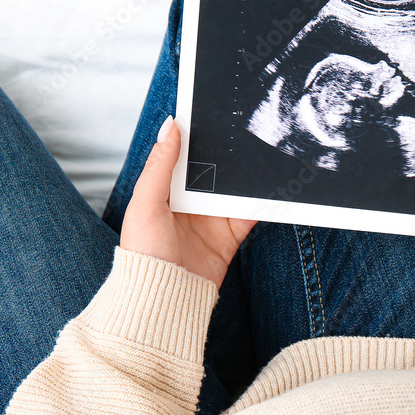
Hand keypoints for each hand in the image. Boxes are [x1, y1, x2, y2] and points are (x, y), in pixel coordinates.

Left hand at [120, 116, 255, 286]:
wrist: (163, 300)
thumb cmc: (144, 255)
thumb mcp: (145, 204)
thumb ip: (160, 165)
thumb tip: (170, 126)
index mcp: (165, 192)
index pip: (184, 157)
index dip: (196, 138)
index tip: (212, 114)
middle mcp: (189, 204)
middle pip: (214, 171)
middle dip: (228, 155)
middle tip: (246, 131)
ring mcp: (211, 220)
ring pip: (234, 190)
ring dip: (246, 177)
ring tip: (262, 157)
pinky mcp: (229, 238)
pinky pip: (249, 215)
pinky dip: (261, 203)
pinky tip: (269, 190)